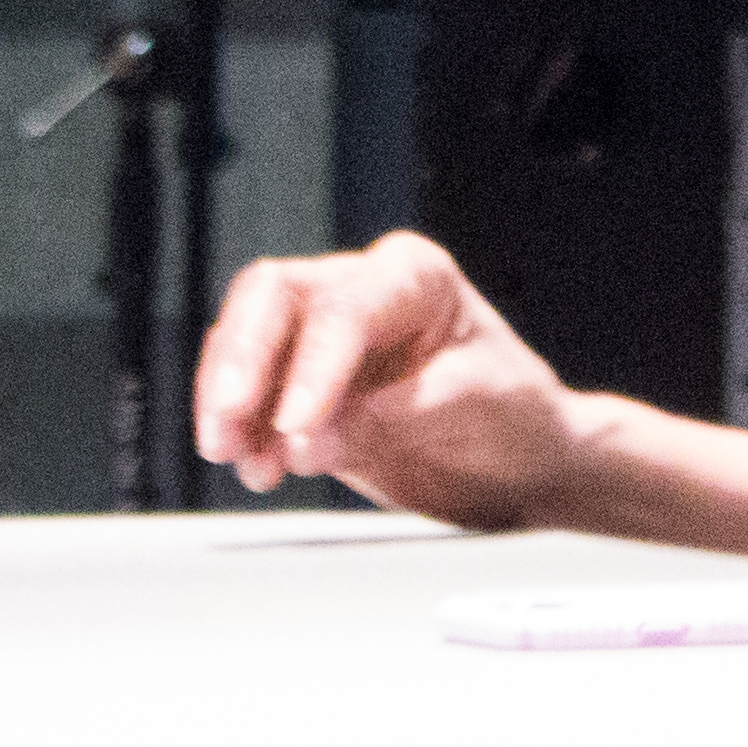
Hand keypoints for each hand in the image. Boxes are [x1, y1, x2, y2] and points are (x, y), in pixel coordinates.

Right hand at [191, 231, 590, 523]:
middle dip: (241, 364)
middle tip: (227, 429)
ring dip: (233, 407)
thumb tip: (310, 439)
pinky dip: (242, 431)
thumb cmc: (514, 415)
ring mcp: (322, 335)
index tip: (297, 428)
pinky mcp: (299, 383)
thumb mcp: (476, 407)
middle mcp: (360, 290)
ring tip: (252, 467)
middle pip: (270, 299)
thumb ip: (395, 417)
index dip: (313, 368)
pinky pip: (249, 394)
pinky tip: (257, 467)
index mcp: (416, 278)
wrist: (519, 460)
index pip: (345, 310)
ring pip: (245, 343)